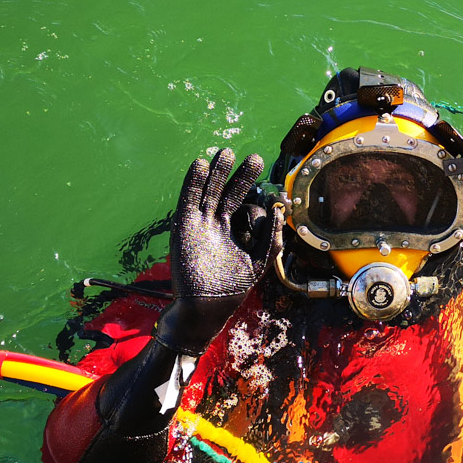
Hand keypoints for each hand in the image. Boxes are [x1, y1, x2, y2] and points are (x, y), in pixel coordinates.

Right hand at [155, 149, 282, 353]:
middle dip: (239, 175)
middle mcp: (217, 225)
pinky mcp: (184, 227)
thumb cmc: (230, 289)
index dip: (254, 194)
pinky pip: (189, 200)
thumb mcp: (259, 262)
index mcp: (234, 231)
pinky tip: (201, 164)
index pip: (244, 204)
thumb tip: (278, 210)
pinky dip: (193, 182)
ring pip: (209, 191)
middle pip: (228, 192)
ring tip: (226, 153)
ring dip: (217, 172)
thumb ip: (271, 237)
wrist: (203, 309)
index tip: (269, 185)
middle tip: (253, 158)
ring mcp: (200, 224)